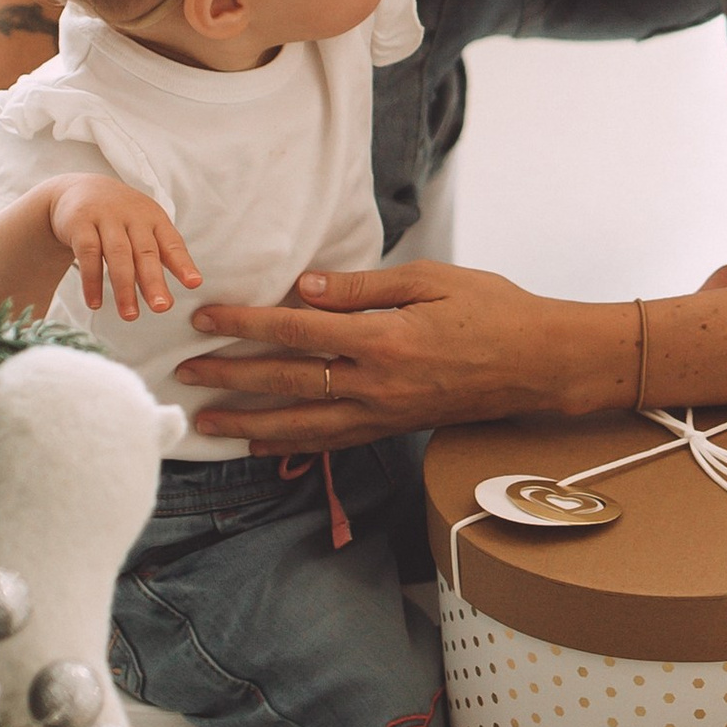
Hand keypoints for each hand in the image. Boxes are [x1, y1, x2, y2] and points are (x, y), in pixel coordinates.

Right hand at [49, 177, 201, 321]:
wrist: (80, 189)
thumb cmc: (120, 218)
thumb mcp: (143, 228)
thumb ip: (157, 258)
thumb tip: (174, 294)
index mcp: (154, 219)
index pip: (172, 243)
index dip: (183, 263)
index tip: (194, 283)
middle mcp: (133, 216)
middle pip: (145, 252)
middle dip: (154, 281)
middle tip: (162, 308)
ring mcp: (106, 218)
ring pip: (118, 254)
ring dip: (124, 287)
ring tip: (130, 315)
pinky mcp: (80, 223)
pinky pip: (88, 254)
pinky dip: (92, 281)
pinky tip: (96, 303)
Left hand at [176, 260, 624, 449]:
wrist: (540, 363)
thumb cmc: (493, 310)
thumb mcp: (430, 279)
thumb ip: (362, 287)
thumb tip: (303, 286)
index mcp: (383, 338)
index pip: (298, 329)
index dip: (247, 323)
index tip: (207, 318)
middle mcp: (376, 383)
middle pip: (287, 382)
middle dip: (231, 378)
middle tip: (186, 374)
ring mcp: (384, 413)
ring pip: (302, 424)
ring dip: (249, 424)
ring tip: (207, 423)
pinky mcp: (393, 427)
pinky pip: (333, 442)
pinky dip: (293, 446)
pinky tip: (266, 446)